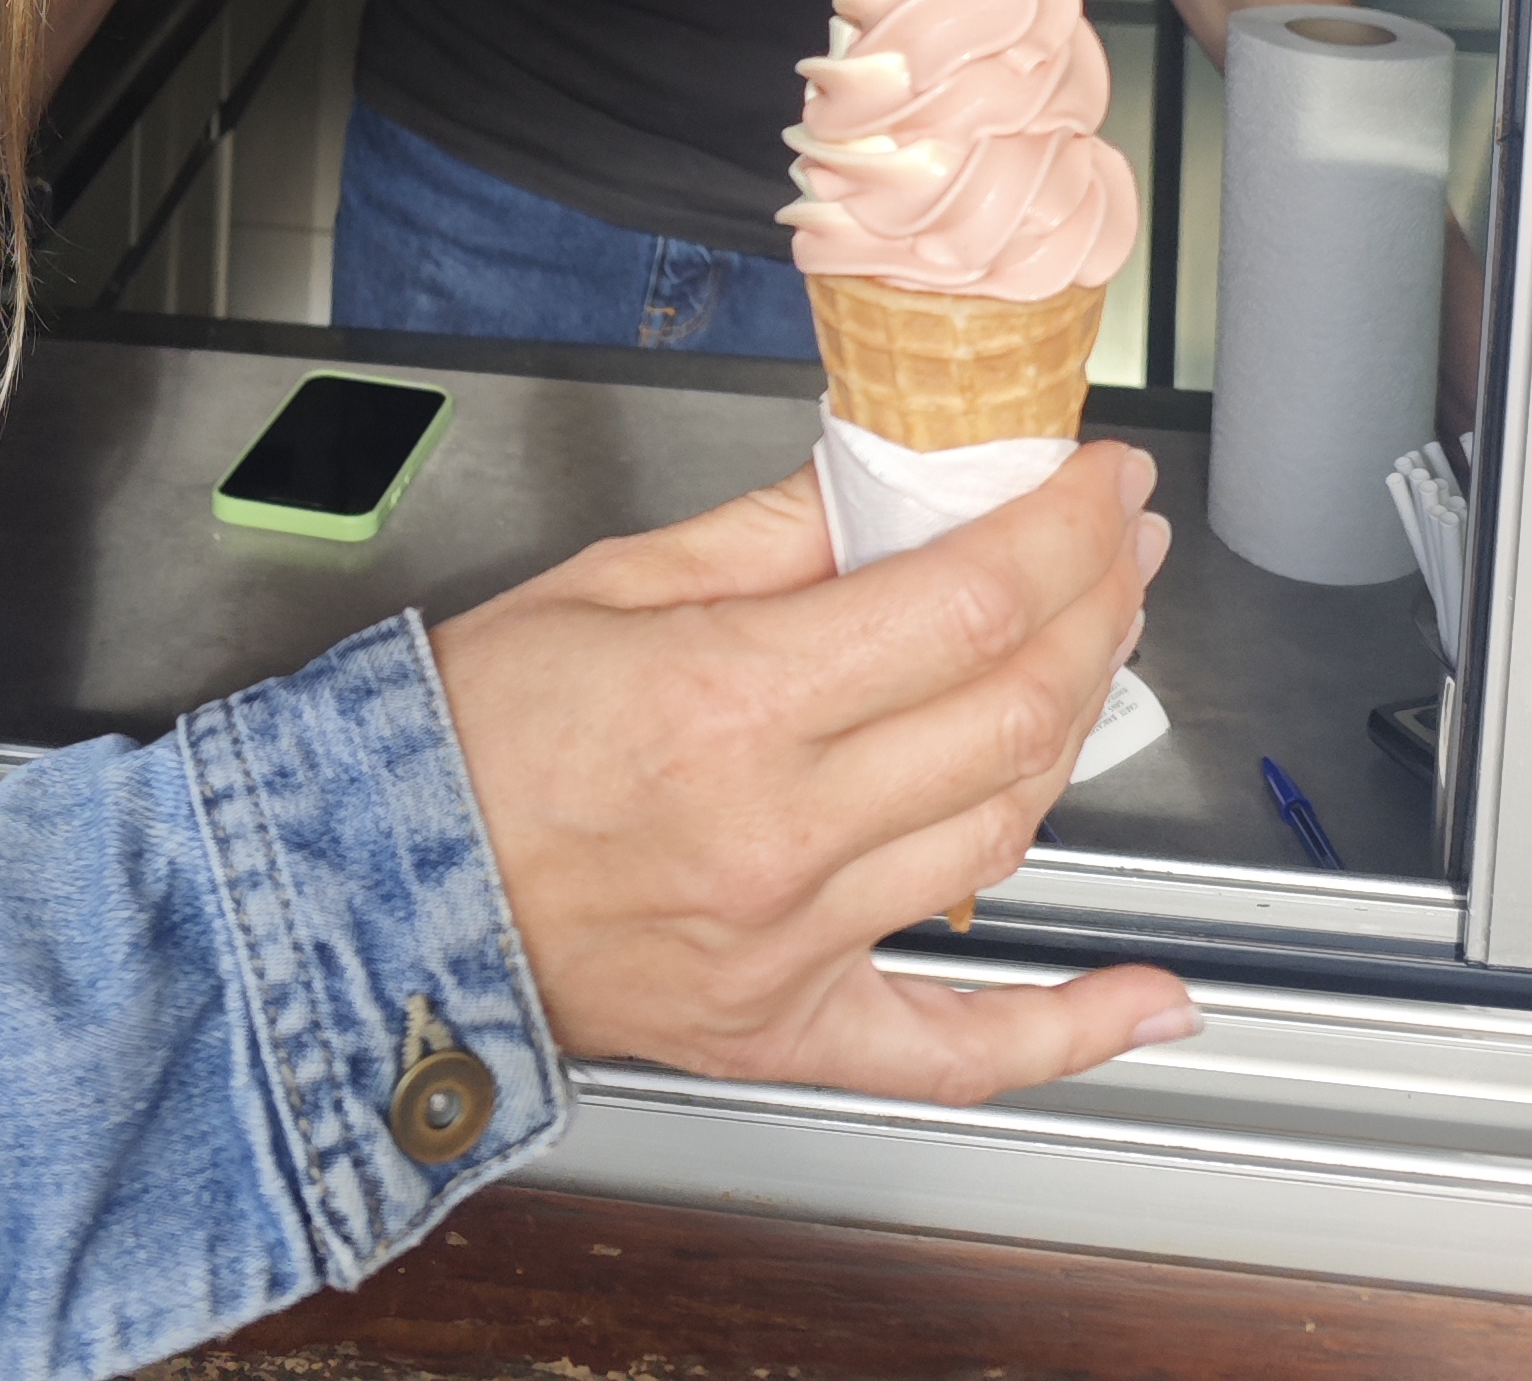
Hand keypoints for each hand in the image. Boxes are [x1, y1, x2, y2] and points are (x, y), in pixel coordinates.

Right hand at [428, 443, 1193, 1105]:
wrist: (379, 887)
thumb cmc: (471, 732)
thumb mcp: (612, 579)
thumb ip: (772, 532)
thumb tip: (887, 482)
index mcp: (735, 701)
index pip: (965, 604)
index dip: (1062, 532)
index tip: (1098, 485)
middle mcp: (780, 831)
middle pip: (1010, 708)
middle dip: (1096, 605)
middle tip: (1119, 540)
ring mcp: (794, 941)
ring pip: (1003, 831)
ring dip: (1082, 730)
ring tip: (1105, 648)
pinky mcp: (785, 1024)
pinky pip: (955, 1048)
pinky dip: (1070, 1029)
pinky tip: (1152, 998)